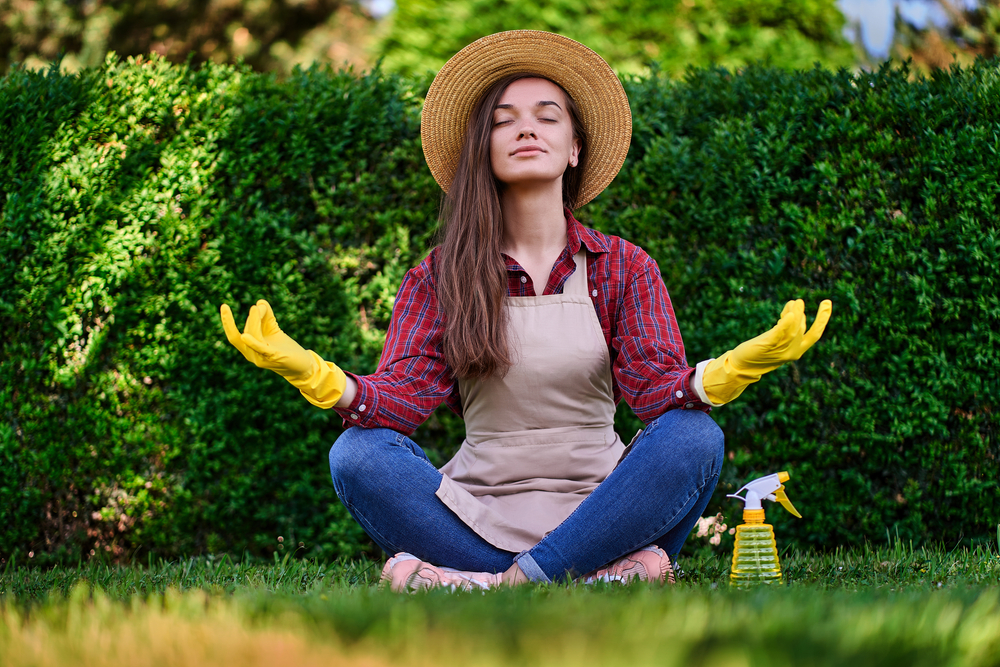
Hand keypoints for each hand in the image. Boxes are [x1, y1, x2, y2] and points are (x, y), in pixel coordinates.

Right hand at [220, 299, 313, 382]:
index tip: (224, 306)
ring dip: (253, 322)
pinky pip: (261, 349)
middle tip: (240, 307)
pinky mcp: (273, 358)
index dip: (227, 322)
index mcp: (248, 349)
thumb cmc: (284, 347)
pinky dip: (253, 343)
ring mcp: (261, 358)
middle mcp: (251, 355)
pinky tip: (245, 336)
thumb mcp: (272, 328)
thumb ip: (266, 314)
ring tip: (256, 309)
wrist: (302, 365)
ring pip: (252, 338)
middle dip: (234, 322)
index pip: (233, 336)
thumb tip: (260, 302)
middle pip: (240, 337)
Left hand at [702, 299, 831, 404]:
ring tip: (794, 302)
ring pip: (792, 331)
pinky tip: (787, 315)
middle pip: (801, 330)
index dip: (823, 319)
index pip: (815, 335)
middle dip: (802, 314)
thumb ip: (788, 329)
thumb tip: (796, 312)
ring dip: (795, 315)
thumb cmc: (760, 351)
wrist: (741, 366)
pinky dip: (784, 325)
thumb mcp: (778, 340)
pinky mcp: (766, 347)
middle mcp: (791, 353)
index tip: (827, 302)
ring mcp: (779, 351)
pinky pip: (778, 336)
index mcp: (797, 351)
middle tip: (799, 301)